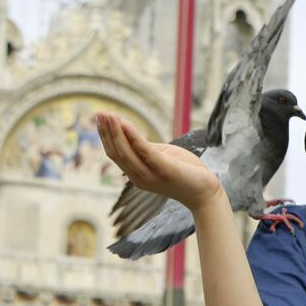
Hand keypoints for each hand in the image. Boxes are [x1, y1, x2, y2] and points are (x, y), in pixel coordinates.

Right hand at [95, 112, 222, 210]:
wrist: (206, 192)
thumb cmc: (186, 173)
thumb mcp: (163, 158)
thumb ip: (147, 149)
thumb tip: (131, 134)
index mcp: (137, 174)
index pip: (115, 154)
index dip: (105, 136)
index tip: (100, 118)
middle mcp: (139, 177)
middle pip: (116, 153)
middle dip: (106, 132)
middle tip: (99, 113)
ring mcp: (150, 175)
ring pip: (125, 152)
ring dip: (115, 132)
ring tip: (108, 115)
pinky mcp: (164, 169)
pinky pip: (144, 151)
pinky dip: (132, 136)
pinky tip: (125, 123)